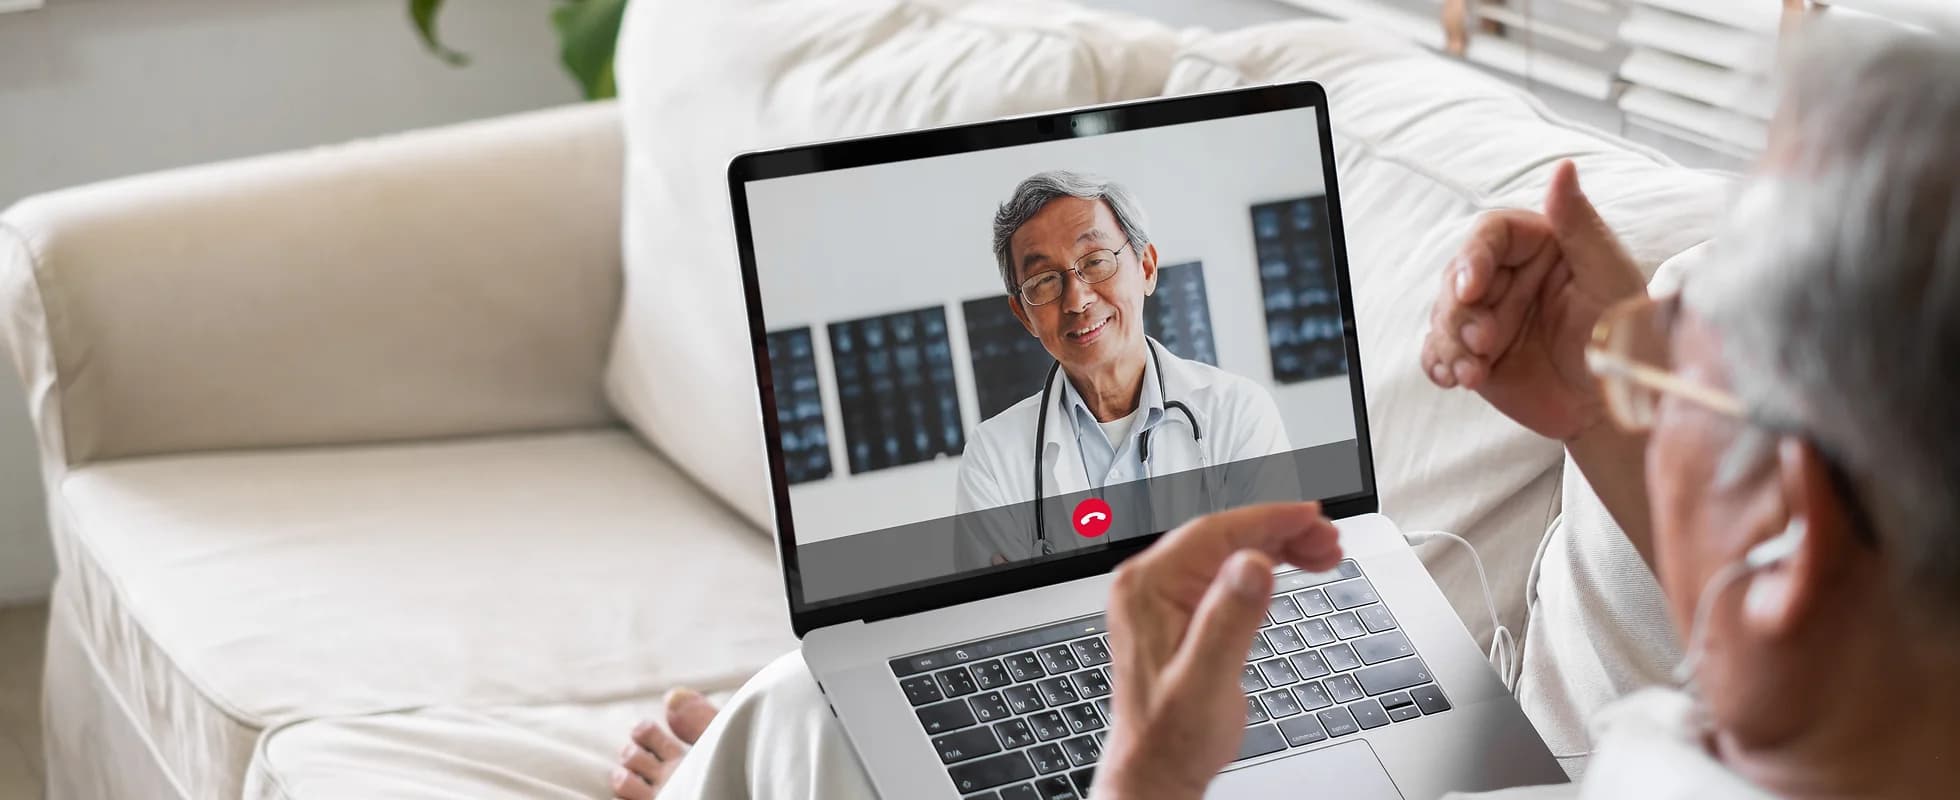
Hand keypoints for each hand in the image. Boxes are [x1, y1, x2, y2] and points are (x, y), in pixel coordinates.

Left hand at [1097, 503, 1342, 799]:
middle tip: (1330, 541)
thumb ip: (1229, 620)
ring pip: (1228, 552)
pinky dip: (1262, 567)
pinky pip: (1225, 574)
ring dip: (1277, 547)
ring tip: (1324, 554)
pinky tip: (1291, 568)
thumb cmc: (1172, 735)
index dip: (1269, 520)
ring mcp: (1164, 596)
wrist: (1157, 768)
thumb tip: (1252, 565)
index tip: (1311, 516)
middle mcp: (1150, 584)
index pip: (1215, 532)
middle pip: (1225, 537)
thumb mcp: (1206, 680)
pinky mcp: (1181, 611)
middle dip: (1281, 532)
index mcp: (1148, 587)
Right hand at [1420, 160, 1645, 441]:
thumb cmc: (1623, 333)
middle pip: (1456, 277)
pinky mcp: (1475, 355)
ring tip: (1473, 371)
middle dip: (1460, 312)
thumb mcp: (1608, 273)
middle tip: (1483, 341)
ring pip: (1443, 316)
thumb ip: (1579, 222)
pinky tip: (1452, 378)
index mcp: (1538, 248)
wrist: (1615, 401)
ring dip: (1450, 342)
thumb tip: (1564, 167)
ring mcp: (1488, 317)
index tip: (1471, 288)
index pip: (1489, 235)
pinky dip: (1438, 363)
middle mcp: (1508, 279)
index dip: (1473, 257)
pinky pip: (1438, 352)